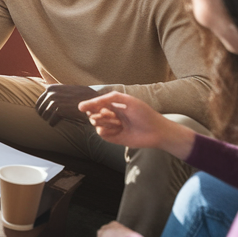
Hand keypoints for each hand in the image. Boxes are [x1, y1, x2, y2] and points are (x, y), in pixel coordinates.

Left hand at [34, 84, 101, 126]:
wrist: (92, 99)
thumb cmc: (81, 96)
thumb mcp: (66, 90)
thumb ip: (56, 93)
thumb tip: (45, 96)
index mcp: (51, 88)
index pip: (39, 102)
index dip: (41, 110)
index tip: (45, 116)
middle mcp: (50, 93)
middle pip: (40, 110)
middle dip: (44, 116)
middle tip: (51, 120)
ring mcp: (54, 101)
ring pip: (44, 116)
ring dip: (49, 120)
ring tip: (56, 122)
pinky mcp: (59, 109)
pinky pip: (51, 121)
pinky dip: (54, 124)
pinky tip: (60, 123)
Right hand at [77, 91, 196, 157]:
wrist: (155, 131)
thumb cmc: (144, 114)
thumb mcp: (127, 100)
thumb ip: (109, 98)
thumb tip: (90, 102)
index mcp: (114, 105)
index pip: (95, 104)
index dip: (89, 105)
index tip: (81, 107)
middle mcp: (111, 116)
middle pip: (93, 113)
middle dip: (99, 114)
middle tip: (110, 115)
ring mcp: (112, 127)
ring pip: (96, 123)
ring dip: (105, 122)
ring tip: (119, 123)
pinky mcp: (113, 138)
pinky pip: (101, 133)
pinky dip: (107, 131)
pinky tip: (119, 131)